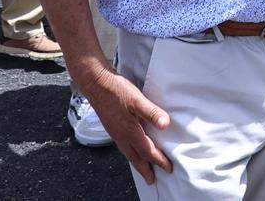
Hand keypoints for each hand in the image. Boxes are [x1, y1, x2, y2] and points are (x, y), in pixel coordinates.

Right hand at [79, 63, 173, 182]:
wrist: (95, 83)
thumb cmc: (116, 90)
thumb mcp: (137, 99)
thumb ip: (151, 112)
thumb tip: (165, 125)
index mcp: (130, 131)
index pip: (147, 151)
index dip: (159, 160)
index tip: (168, 169)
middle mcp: (121, 136)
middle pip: (136, 158)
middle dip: (145, 170)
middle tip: (152, 180)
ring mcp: (115, 132)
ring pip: (128, 153)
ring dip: (137, 162)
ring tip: (143, 168)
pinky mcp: (111, 127)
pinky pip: (123, 146)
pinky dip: (130, 152)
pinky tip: (131, 148)